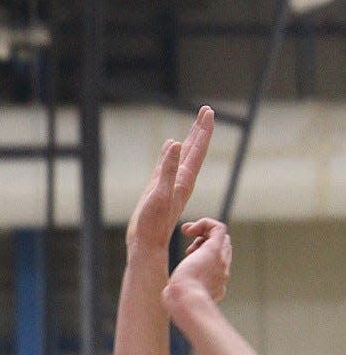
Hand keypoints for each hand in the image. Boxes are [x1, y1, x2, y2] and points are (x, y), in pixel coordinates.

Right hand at [126, 105, 214, 251]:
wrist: (146, 244)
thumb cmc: (152, 223)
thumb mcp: (160, 193)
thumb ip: (168, 169)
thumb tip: (175, 144)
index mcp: (184, 179)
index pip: (197, 149)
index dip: (203, 130)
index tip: (208, 111)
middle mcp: (181, 180)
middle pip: (194, 150)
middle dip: (200, 130)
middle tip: (206, 110)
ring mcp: (171, 185)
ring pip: (183, 156)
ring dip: (189, 140)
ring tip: (194, 125)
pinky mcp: (160, 189)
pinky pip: (169, 165)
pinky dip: (171, 153)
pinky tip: (170, 146)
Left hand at [162, 218, 231, 326]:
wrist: (186, 300)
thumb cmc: (177, 303)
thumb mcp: (176, 299)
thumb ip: (176, 294)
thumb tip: (167, 293)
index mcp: (216, 285)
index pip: (219, 264)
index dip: (205, 255)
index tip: (188, 255)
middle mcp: (222, 273)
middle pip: (224, 248)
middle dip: (207, 243)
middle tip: (188, 248)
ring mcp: (221, 261)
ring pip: (222, 238)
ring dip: (204, 232)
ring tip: (186, 233)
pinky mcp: (215, 249)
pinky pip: (218, 228)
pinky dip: (205, 223)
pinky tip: (187, 230)